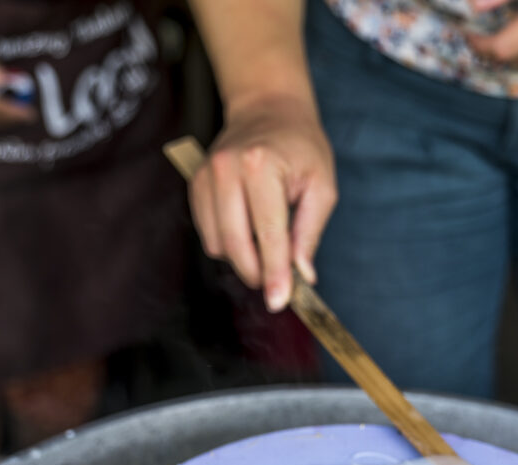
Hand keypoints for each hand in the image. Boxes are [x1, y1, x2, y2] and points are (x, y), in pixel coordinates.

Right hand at [189, 94, 336, 311]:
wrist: (268, 109)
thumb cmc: (301, 146)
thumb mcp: (322, 186)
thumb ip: (309, 232)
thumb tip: (302, 275)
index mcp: (261, 167)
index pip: (267, 235)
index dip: (275, 274)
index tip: (279, 302)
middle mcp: (226, 170)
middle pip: (235, 245)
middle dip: (256, 273)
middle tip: (277, 282)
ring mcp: (206, 177)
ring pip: (217, 244)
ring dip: (242, 257)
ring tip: (266, 241)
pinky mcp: (195, 185)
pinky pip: (207, 233)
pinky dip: (228, 243)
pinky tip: (248, 228)